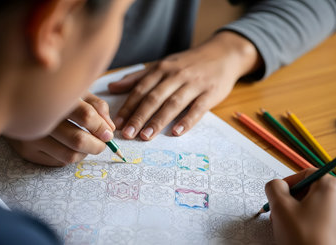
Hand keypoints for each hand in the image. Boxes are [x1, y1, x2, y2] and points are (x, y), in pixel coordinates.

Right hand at [6, 92, 114, 165]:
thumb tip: (109, 128)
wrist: (7, 101)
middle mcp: (40, 118)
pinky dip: (70, 157)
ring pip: (69, 155)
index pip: (86, 115)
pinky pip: (57, 162)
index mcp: (54, 96)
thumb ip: (95, 106)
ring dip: (85, 154)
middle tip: (103, 143)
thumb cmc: (49, 96)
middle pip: (78, 140)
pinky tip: (70, 147)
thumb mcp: (73, 92)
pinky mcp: (26, 151)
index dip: (101, 127)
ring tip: (88, 145)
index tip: (108, 133)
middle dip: (97, 145)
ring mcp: (31, 137)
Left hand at [108, 31, 260, 139]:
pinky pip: (197, 108)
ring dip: (158, 120)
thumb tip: (112, 87)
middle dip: (139, 117)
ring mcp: (194, 84)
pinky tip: (177, 132)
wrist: (223, 54)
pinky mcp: (210, 93)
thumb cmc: (188, 63)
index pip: (141, 89)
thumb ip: (137, 78)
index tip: (117, 123)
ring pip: (173, 103)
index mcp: (161, 69)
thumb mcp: (162, 65)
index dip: (128, 106)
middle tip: (127, 134)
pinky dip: (187, 120)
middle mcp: (175, 75)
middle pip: (154, 98)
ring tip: (146, 136)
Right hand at [265, 169, 335, 244]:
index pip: (304, 174)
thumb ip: (273, 187)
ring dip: (296, 212)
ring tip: (289, 226)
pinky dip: (307, 221)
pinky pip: (320, 216)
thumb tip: (275, 185)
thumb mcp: (280, 206)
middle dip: (291, 201)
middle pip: (309, 189)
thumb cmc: (305, 238)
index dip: (287, 184)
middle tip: (281, 214)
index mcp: (330, 186)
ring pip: (312, 204)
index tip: (278, 197)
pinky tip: (299, 233)